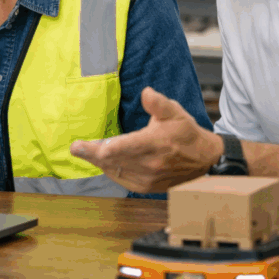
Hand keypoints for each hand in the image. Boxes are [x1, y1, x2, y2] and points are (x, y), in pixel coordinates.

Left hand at [70, 87, 223, 192]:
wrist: (204, 159)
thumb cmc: (186, 133)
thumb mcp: (175, 112)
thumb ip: (159, 103)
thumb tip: (146, 92)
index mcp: (155, 143)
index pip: (123, 148)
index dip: (101, 149)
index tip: (80, 146)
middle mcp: (150, 164)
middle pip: (113, 161)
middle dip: (91, 154)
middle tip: (75, 148)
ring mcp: (148, 178)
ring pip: (115, 171)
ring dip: (99, 162)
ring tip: (86, 151)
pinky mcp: (147, 187)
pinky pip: (122, 179)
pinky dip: (110, 170)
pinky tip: (103, 161)